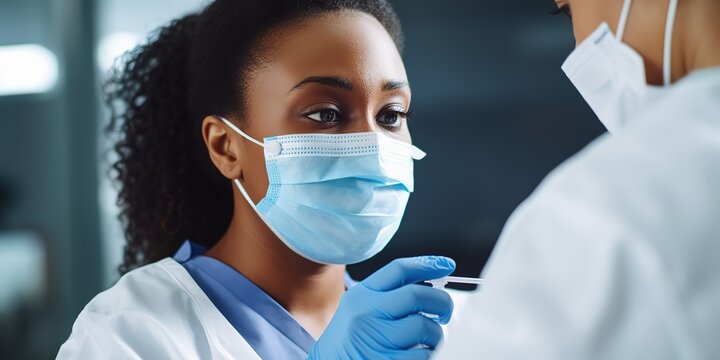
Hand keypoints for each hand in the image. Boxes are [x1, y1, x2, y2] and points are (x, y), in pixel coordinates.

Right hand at [308, 256, 455, 358]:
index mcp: (362, 296)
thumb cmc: (350, 337)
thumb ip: (388, 294)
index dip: (428, 264)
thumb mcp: (359, 308)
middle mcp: (367, 314)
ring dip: (435, 333)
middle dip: (441, 301)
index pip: (399, 270)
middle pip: (417, 296)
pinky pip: (424, 354)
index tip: (447, 265)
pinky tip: (418, 352)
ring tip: (428, 338)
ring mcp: (377, 340)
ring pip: (425, 327)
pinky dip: (428, 353)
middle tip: (445, 311)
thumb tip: (432, 284)